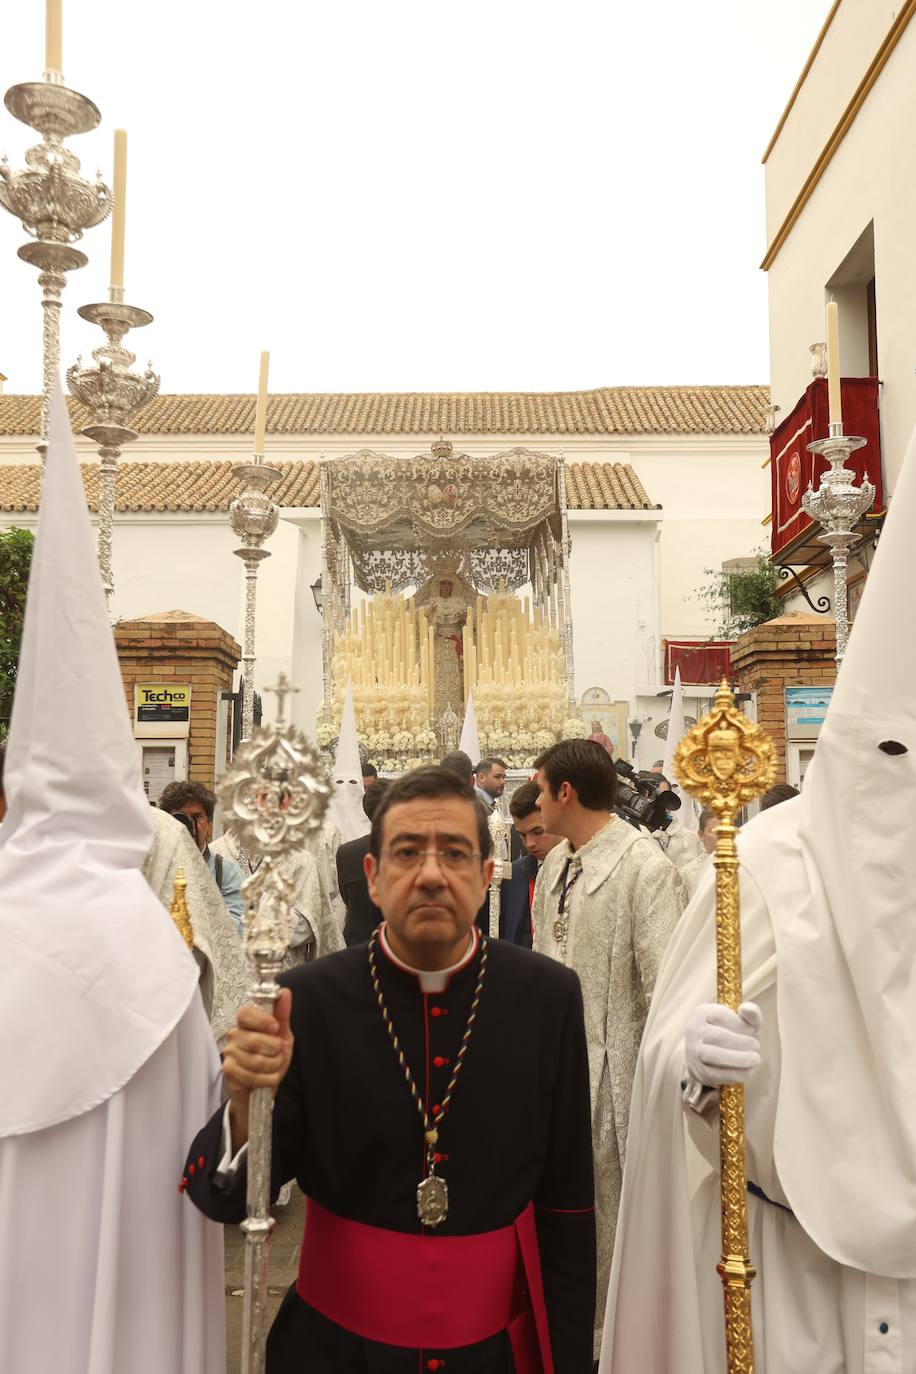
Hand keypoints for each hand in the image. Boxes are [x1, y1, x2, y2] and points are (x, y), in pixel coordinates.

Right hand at [223, 988, 293, 1149]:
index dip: (262, 1020)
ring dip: (274, 1067)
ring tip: (275, 1067)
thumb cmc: (271, 1058)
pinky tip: (267, 1079)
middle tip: (279, 1054)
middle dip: (275, 1051)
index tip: (275, 1028)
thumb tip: (285, 992)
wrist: (263, 1086)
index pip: (245, 1013)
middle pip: (254, 1040)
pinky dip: (267, 1080)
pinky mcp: (229, 1073)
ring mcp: (229, 1055)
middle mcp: (234, 1036)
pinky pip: (252, 1077)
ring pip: (256, 1061)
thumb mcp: (282, 1035)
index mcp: (246, 1024)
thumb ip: (282, 1015)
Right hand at [685, 1001, 761, 1087]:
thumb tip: (746, 1009)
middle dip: (741, 1042)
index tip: (752, 1030)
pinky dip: (735, 1073)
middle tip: (757, 1046)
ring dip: (738, 1059)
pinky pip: (716, 1074)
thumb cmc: (733, 1034)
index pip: (720, 1016)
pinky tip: (748, 1071)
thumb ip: (751, 1013)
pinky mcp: (698, 1071)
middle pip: (717, 1036)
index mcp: (703, 1013)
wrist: (714, 1055)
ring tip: (755, 1059)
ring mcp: (693, 1052)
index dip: (739, 1024)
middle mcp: (693, 1030)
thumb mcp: (744, 1021)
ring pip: (714, 1055)